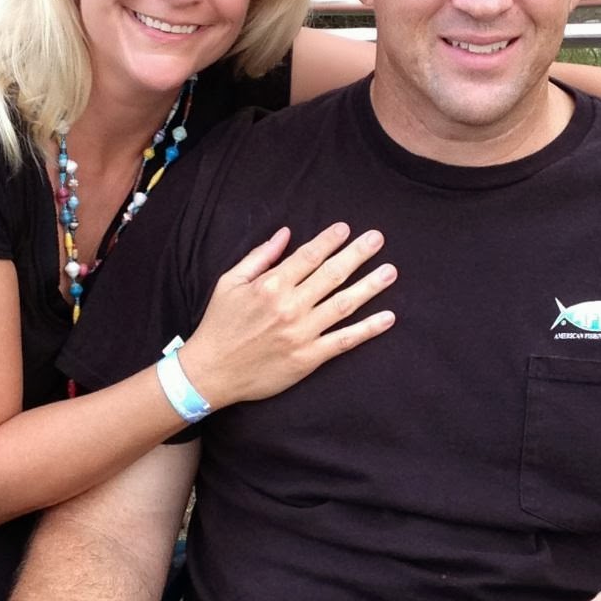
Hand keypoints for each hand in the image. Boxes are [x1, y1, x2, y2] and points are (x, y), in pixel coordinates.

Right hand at [179, 223, 395, 405]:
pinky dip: (368, 329)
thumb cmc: (219, 324)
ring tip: (390, 271)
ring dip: (370, 286)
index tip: (346, 228)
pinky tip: (388, 318)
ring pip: (344, 304)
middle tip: (378, 238)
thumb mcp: (230, 283)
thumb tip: (285, 234)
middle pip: (332, 274)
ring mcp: (302, 333)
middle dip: (357, 253)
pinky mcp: (308, 357)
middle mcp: (290, 307)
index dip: (330, 240)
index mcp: (270, 285)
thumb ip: (259, 257)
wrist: (211, 372)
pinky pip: (344, 340)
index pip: (308, 256)